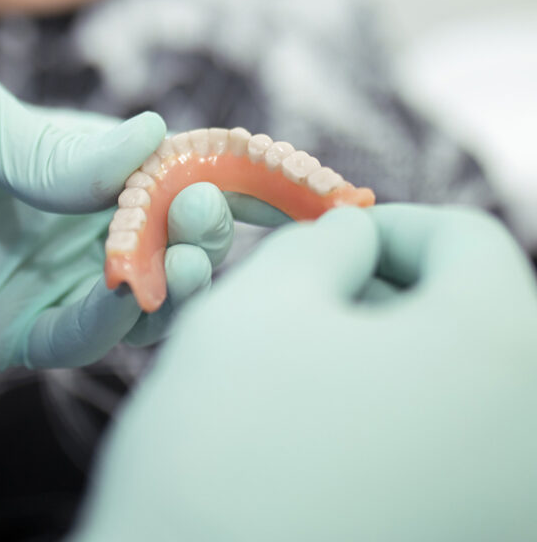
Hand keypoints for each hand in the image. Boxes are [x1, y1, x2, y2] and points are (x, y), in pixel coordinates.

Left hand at [0, 71, 236, 369]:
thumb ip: (54, 146)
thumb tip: (156, 135)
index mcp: (70, 159)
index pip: (171, 165)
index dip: (232, 172)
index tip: (296, 179)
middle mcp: (69, 222)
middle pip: (168, 232)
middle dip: (204, 225)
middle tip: (206, 213)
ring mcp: (42, 279)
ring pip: (135, 292)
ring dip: (172, 280)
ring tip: (186, 260)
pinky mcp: (6, 332)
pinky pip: (76, 336)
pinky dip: (111, 320)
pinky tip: (127, 294)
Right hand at [72, 204, 536, 541]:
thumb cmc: (227, 435)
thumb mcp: (264, 296)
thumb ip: (325, 241)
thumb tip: (356, 238)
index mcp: (499, 347)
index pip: (467, 241)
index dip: (389, 224)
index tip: (326, 242)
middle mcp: (536, 438)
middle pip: (481, 318)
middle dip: (395, 295)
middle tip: (310, 308)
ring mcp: (518, 508)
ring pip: (471, 392)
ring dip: (398, 361)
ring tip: (311, 376)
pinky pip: (464, 462)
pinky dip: (408, 429)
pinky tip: (333, 439)